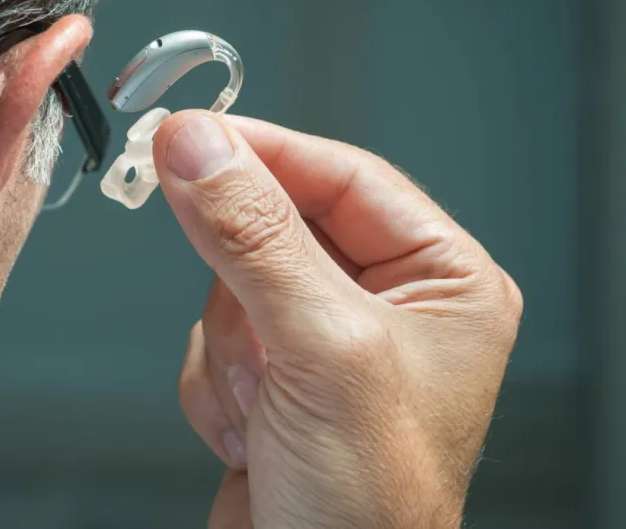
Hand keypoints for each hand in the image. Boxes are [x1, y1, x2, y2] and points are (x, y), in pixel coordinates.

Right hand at [153, 112, 521, 528]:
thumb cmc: (371, 505)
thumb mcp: (322, 347)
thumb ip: (254, 235)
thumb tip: (198, 146)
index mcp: (441, 279)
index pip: (342, 174)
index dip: (263, 153)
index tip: (187, 138)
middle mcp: (386, 303)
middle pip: (274, 227)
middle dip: (246, 291)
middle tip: (252, 333)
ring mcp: (324, 341)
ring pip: (230, 284)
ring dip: (233, 351)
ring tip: (270, 409)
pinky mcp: (275, 376)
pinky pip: (211, 336)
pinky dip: (216, 385)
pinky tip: (254, 434)